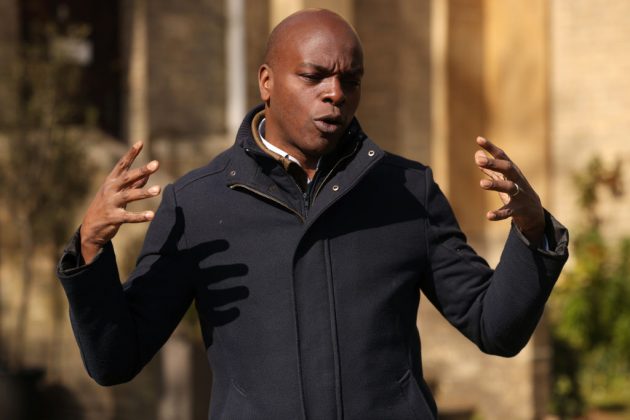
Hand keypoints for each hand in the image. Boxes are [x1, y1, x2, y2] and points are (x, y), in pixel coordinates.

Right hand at [80, 142, 160, 262]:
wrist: (90, 229)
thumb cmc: (106, 207)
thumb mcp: (117, 193)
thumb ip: (133, 184)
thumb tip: (147, 175)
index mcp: (111, 181)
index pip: (122, 165)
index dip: (131, 154)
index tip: (141, 142)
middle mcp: (110, 189)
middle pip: (127, 177)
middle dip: (142, 170)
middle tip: (156, 163)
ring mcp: (111, 203)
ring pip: (129, 195)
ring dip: (144, 192)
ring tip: (159, 189)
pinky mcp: (113, 217)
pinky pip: (128, 216)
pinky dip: (140, 216)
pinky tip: (152, 215)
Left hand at [474, 137, 544, 244]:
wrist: (534, 213)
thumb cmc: (516, 192)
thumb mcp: (504, 179)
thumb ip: (490, 169)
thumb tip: (476, 154)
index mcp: (513, 172)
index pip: (502, 156)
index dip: (491, 147)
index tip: (478, 139)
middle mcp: (517, 180)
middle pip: (508, 168)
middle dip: (495, 163)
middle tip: (480, 160)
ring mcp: (520, 195)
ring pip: (509, 188)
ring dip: (495, 185)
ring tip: (482, 183)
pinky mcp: (519, 210)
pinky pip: (508, 212)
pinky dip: (499, 214)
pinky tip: (488, 215)